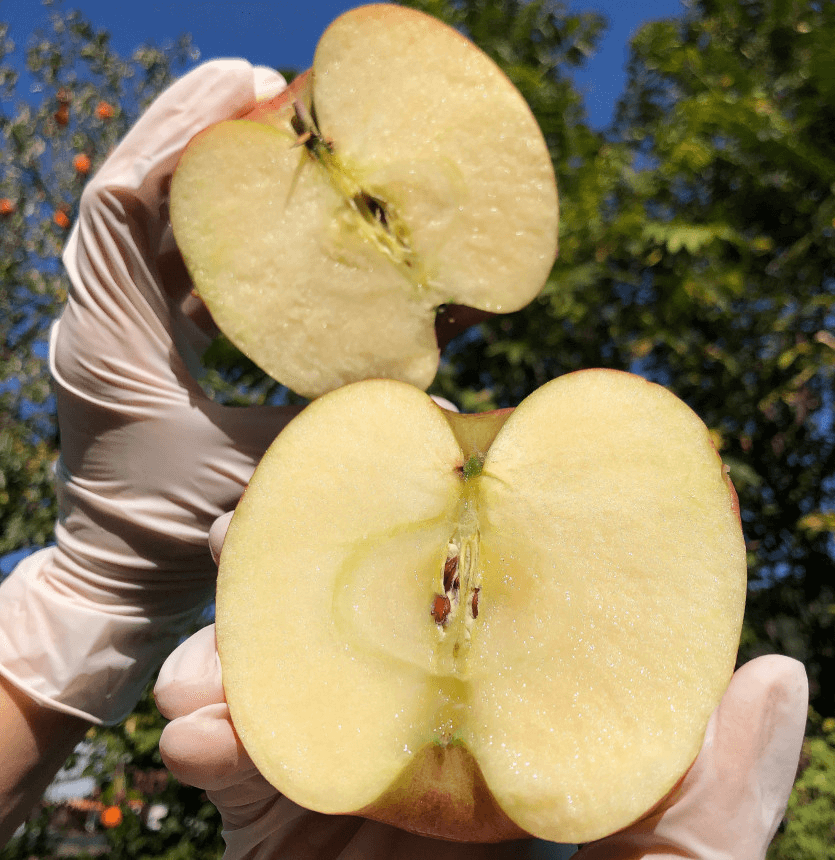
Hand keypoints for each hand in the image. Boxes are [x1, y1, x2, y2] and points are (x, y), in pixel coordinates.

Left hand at [0, 60, 299, 724]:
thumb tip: (442, 412)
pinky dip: (209, 234)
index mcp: (113, 344)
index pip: (122, 208)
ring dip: (201, 178)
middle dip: (194, 136)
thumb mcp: (257, 480)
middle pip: (131, 195)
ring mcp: (111, 330)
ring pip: (145, 226)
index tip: (244, 95)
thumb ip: (339, 434)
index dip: (178, 139)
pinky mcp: (134, 344)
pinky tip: (259, 225)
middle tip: (266, 94)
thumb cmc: (168, 540)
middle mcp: (99, 323)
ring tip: (264, 139)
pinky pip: (164, 267)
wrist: (113, 582)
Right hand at [156, 518, 806, 859]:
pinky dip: (205, 742)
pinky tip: (185, 735)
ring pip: (281, 680)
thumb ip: (717, 797)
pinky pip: (233, 769)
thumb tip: (777, 667)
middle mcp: (427, 730)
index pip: (472, 603)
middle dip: (301, 568)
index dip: (436, 529)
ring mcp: (349, 775)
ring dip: (231, 658)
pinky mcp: (279, 830)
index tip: (409, 466)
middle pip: (359, 619)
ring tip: (200, 673)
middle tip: (253, 529)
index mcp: (512, 720)